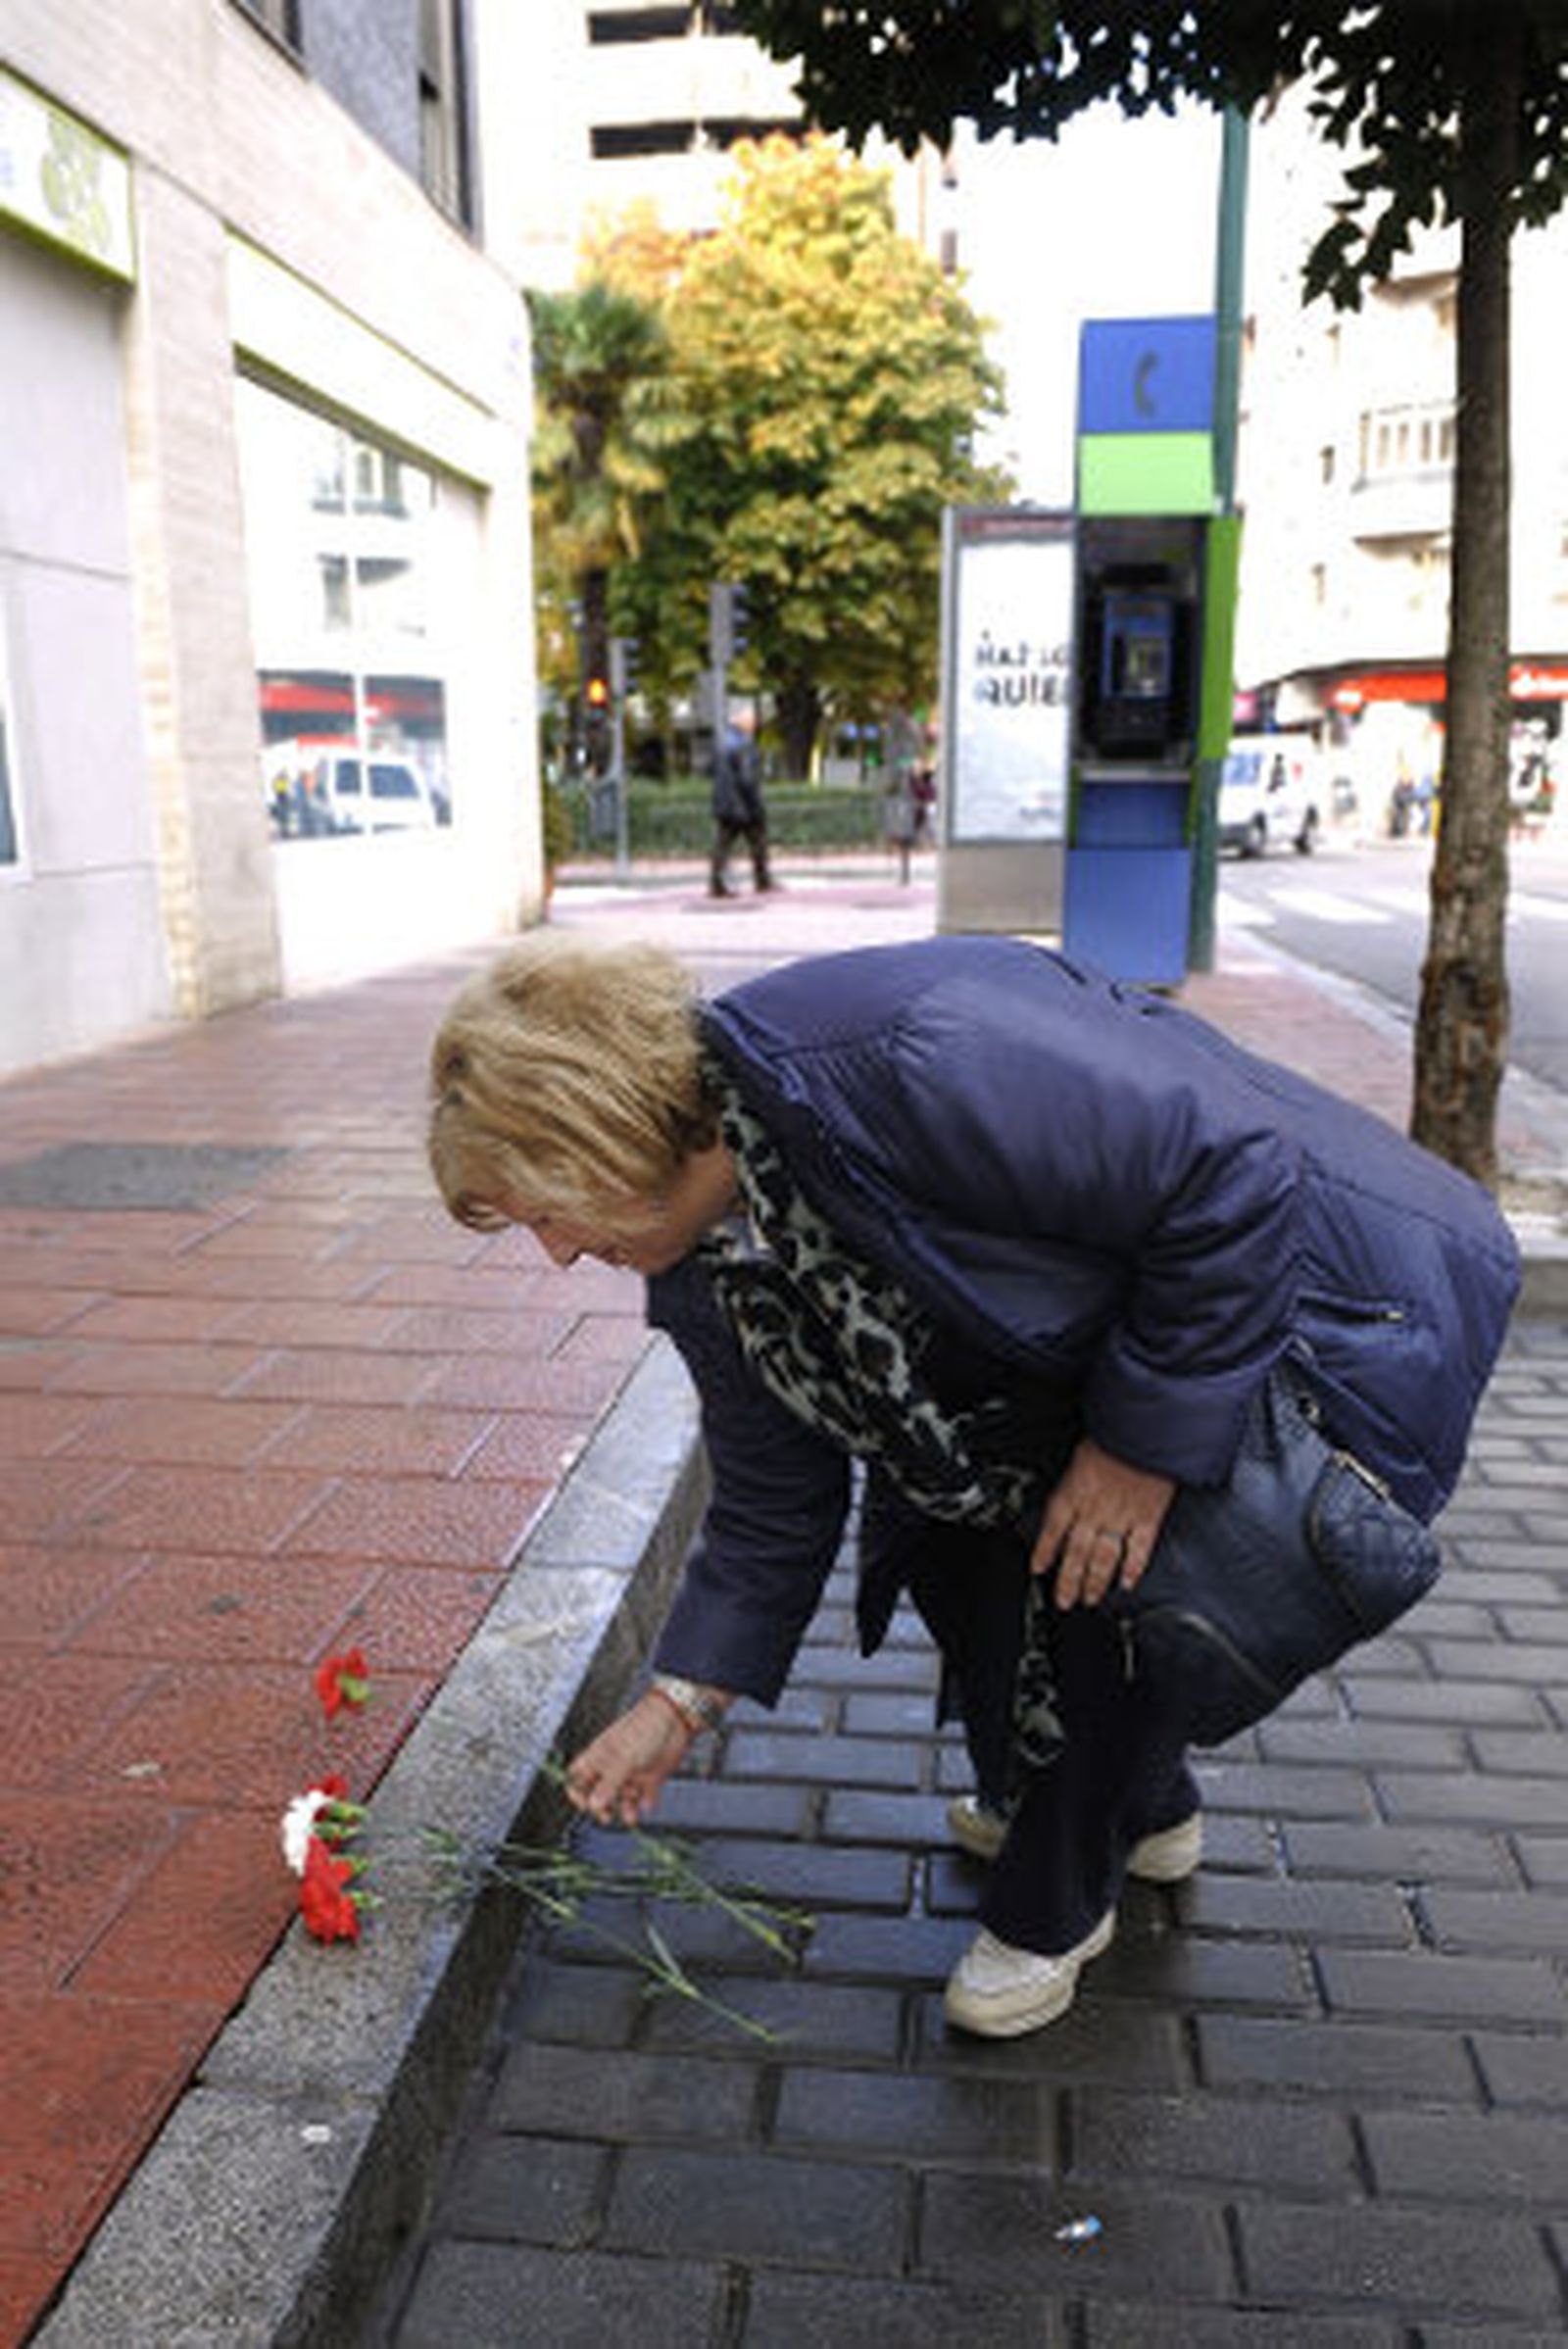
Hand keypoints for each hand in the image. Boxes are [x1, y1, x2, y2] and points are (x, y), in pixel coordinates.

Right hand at [565, 1692, 695, 1826]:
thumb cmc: (643, 1728)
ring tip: (631, 1816)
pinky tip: (648, 1802)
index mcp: (599, 1756)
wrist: (674, 1720)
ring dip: (626, 1809)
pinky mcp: (650, 1777)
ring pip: (623, 1798)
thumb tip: (594, 1805)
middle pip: (600, 1793)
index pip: (577, 1776)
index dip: (577, 1792)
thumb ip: (608, 1784)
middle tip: (607, 1816)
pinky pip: (645, 1796)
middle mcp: (613, 1766)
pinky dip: (647, 1803)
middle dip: (602, 1807)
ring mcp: (632, 1772)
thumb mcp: (623, 1759)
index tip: (584, 1805)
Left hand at [1030, 1436, 1175, 1609]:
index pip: (1053, 1530)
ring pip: (1104, 1559)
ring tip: (1090, 1599)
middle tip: (1064, 1600)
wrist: (1146, 1428)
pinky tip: (1127, 1583)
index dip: (1044, 1553)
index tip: (1038, 1569)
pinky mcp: (1149, 1518)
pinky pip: (1139, 1551)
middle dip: (1068, 1581)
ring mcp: (1122, 1517)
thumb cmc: (1115, 1432)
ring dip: (1095, 1583)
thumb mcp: (1082, 1452)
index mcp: (1074, 1492)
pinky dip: (1132, 1569)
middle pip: (1077, 1554)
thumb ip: (1076, 1476)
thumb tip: (1071, 1487)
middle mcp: (1095, 1510)